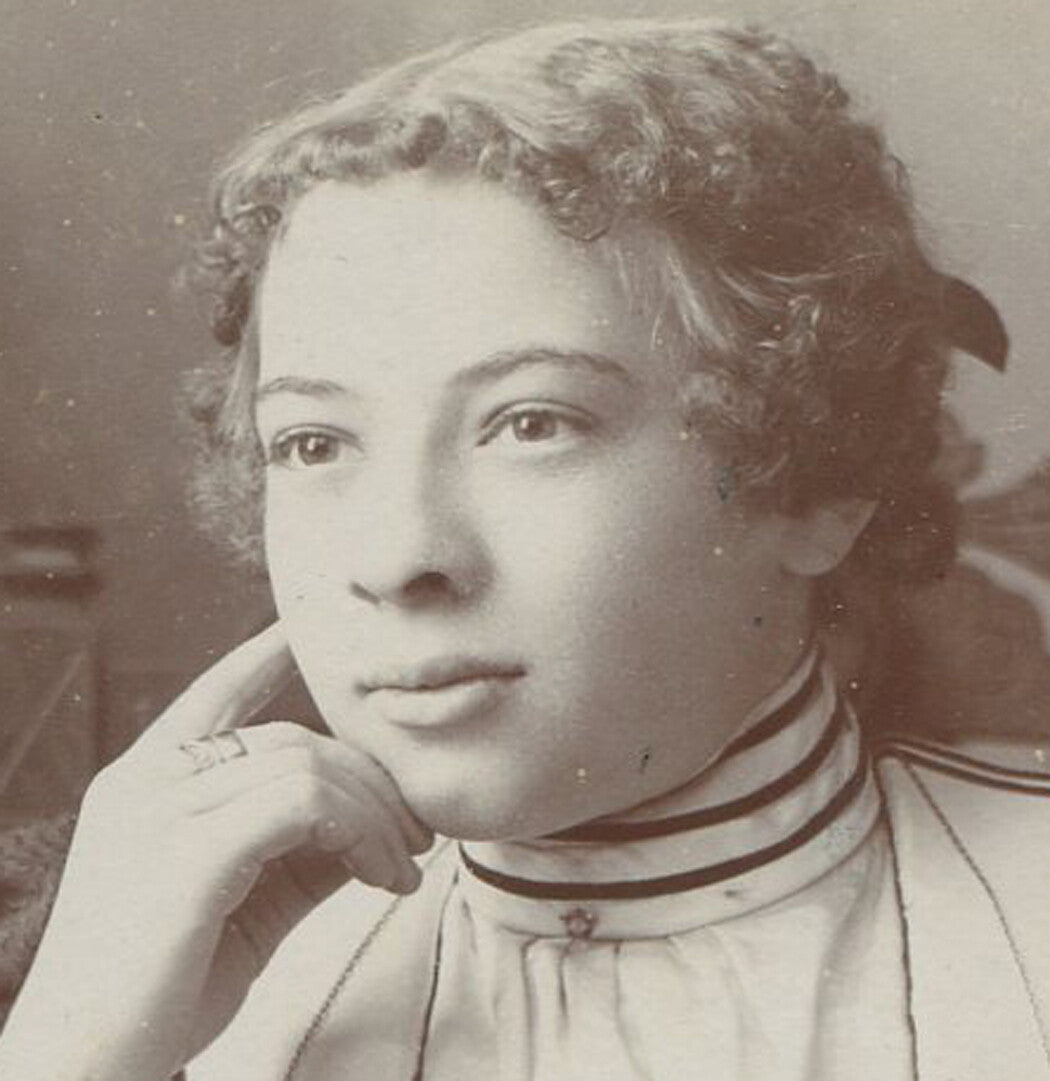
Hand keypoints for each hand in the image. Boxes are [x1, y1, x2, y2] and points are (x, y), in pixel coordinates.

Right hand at [0, 624, 431, 1080]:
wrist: (86, 1069)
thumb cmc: (164, 986)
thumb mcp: (245, 901)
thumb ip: (303, 851)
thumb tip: (380, 821)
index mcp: (147, 781)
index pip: (213, 694)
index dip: (262, 659)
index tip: (301, 633)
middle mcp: (149, 781)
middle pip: (293, 740)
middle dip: (369, 781)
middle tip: (415, 833)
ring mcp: (163, 811)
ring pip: (307, 769)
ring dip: (375, 816)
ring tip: (401, 867)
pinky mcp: (188, 853)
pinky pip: (303, 805)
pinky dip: (359, 832)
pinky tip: (381, 875)